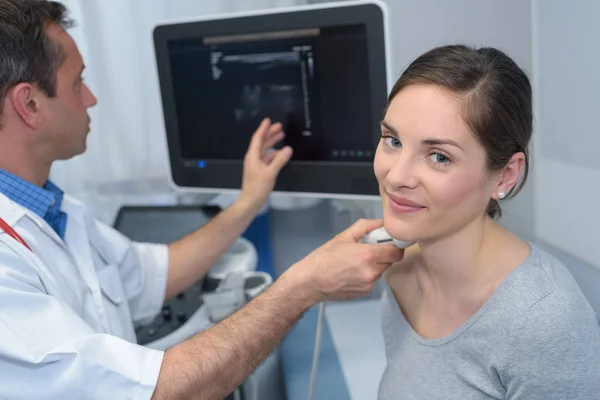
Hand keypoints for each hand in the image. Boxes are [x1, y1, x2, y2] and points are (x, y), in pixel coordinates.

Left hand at [238, 118, 292, 211]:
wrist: (251, 201)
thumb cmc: (257, 187)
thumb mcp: (270, 173)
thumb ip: (279, 160)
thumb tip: (288, 149)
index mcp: (253, 156)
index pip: (258, 138)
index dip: (263, 128)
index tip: (268, 120)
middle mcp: (253, 158)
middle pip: (262, 142)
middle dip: (270, 133)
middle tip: (279, 126)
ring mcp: (256, 164)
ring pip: (265, 149)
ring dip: (272, 142)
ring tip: (281, 136)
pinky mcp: (260, 171)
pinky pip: (267, 158)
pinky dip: (274, 154)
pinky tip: (281, 153)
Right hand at [286, 219, 404, 303]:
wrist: (310, 282)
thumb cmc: (324, 258)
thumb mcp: (344, 236)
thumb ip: (366, 226)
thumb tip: (381, 224)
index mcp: (369, 255)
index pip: (397, 252)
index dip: (394, 245)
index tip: (387, 242)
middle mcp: (372, 272)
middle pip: (390, 261)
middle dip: (382, 254)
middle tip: (367, 249)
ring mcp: (369, 285)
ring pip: (380, 271)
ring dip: (374, 265)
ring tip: (355, 261)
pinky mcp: (364, 293)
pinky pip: (372, 280)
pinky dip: (366, 275)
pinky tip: (351, 272)